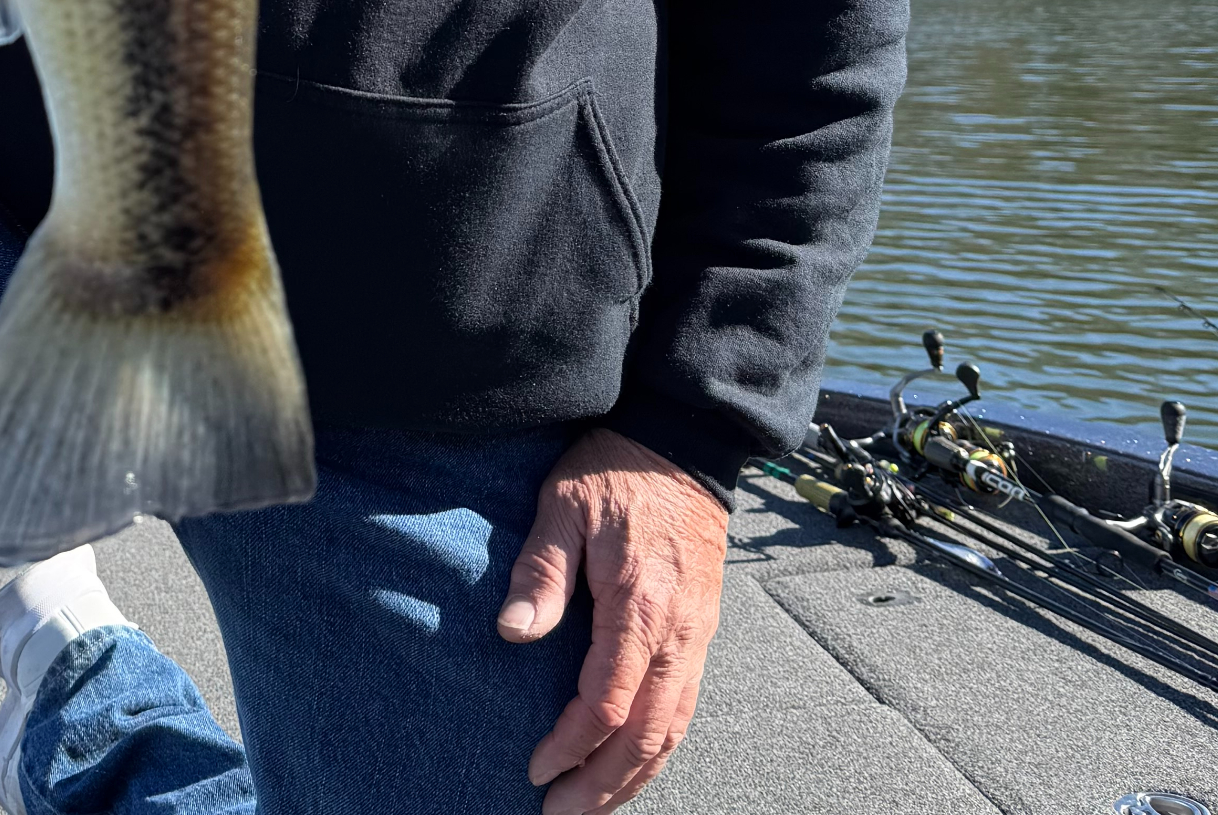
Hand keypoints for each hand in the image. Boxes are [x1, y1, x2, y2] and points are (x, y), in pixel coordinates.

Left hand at [499, 427, 727, 810]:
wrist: (682, 439)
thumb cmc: (615, 466)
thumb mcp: (563, 502)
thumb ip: (540, 569)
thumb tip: (514, 632)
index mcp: (640, 605)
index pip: (608, 703)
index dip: (571, 744)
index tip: (535, 768)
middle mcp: (678, 632)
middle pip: (647, 735)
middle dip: (603, 784)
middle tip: (559, 813)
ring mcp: (698, 635)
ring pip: (674, 730)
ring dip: (634, 777)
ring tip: (593, 806)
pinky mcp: (704, 631)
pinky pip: (686, 707)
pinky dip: (660, 748)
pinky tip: (634, 764)